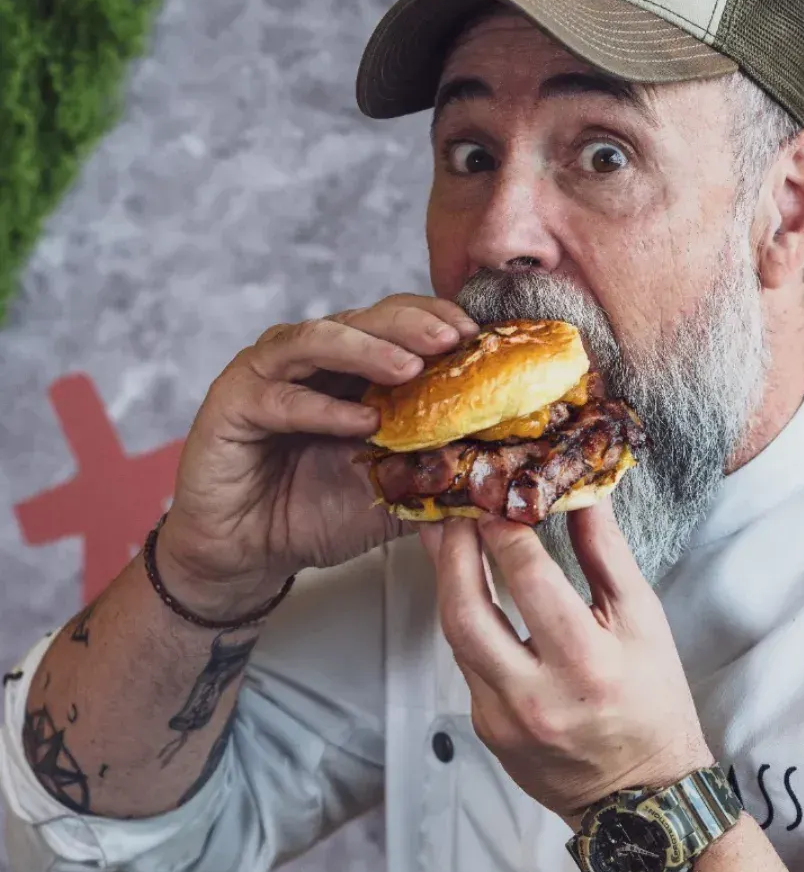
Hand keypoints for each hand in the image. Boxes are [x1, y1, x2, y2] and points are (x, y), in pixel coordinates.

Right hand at [157, 294, 479, 615]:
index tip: (479, 335)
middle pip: (363, 318)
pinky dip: (324, 407)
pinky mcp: (232, 402)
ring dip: (369, 350)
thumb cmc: (315, 513)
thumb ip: (437, 472)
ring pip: (319, 339)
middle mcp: (310, 359)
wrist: (248, 553)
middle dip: (412, 325)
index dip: (436, 320)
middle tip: (453, 339)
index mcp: (351, 369)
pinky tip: (361, 423)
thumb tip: (503, 469)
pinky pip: (282, 396)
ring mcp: (268, 374)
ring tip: (410, 369)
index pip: (398, 323)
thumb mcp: (393, 493)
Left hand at [420, 501, 712, 823]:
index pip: (530, 580)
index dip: (503, 530)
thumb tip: (580, 491)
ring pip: (456, 637)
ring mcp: (504, 720)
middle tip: (449, 508)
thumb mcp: (645, 623)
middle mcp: (537, 697)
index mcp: (588, 664)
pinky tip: (467, 589)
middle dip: (451, 552)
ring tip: (446, 537)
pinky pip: (466, 664)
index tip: (492, 492)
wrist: (640, 796)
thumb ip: (606, 554)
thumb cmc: (652, 701)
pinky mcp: (487, 730)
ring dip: (447, 580)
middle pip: (467, 612)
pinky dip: (466, 621)